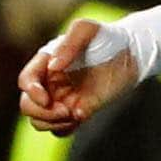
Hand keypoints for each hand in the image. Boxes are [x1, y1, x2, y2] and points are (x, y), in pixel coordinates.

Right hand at [18, 20, 138, 135]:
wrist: (133, 53)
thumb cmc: (109, 37)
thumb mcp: (90, 30)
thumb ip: (70, 42)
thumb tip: (52, 66)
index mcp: (48, 61)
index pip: (26, 80)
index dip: (31, 92)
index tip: (47, 98)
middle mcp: (51, 82)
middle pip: (27, 105)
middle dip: (40, 113)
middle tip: (65, 111)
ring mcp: (62, 98)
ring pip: (39, 120)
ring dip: (50, 124)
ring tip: (73, 115)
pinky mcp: (75, 111)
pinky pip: (59, 130)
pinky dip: (63, 129)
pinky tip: (80, 118)